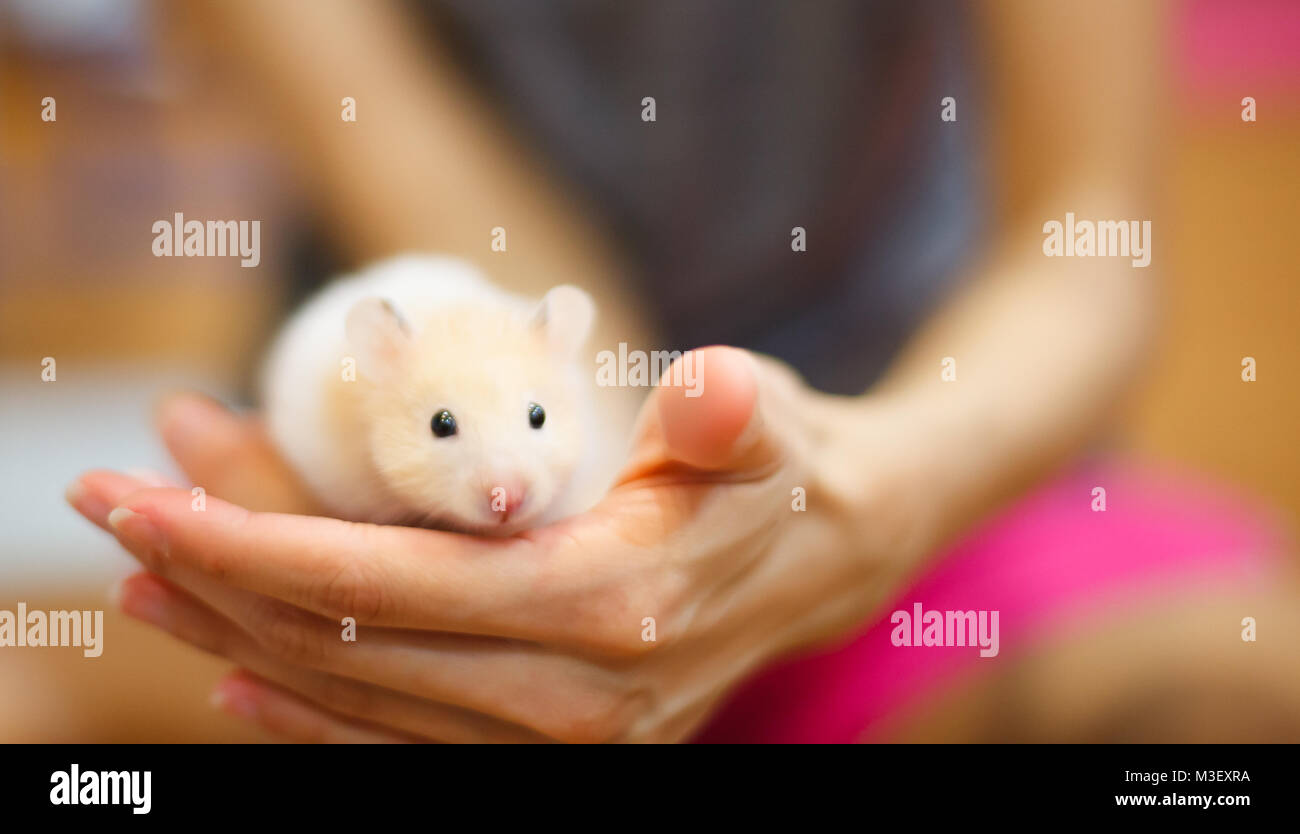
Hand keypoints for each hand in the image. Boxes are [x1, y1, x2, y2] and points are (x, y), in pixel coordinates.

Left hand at [69, 347, 922, 741]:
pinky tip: (241, 673)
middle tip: (119, 513)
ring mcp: (567, 738)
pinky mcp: (560, 746)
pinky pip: (405, 740)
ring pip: (364, 702)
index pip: (392, 583)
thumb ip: (733, 410)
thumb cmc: (777, 468)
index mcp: (613, 603)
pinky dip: (313, 708)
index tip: (152, 494)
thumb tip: (711, 387)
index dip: (259, 538)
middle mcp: (580, 696)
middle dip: (222, 578)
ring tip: (150, 583)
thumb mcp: (766, 419)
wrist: (827, 558)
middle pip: (354, 648)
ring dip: (244, 638)